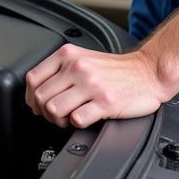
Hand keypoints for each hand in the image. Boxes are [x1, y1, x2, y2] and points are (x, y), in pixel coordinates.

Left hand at [25, 45, 168, 128]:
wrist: (148, 72)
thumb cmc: (116, 70)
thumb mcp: (83, 58)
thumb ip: (60, 70)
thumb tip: (36, 92)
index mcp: (68, 55)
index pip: (33, 78)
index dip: (31, 97)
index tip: (37, 105)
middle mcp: (78, 67)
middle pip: (41, 97)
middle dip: (44, 112)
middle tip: (56, 115)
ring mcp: (91, 85)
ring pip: (53, 109)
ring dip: (58, 120)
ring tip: (69, 118)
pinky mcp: (105, 102)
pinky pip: (77, 119)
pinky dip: (77, 124)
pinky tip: (85, 118)